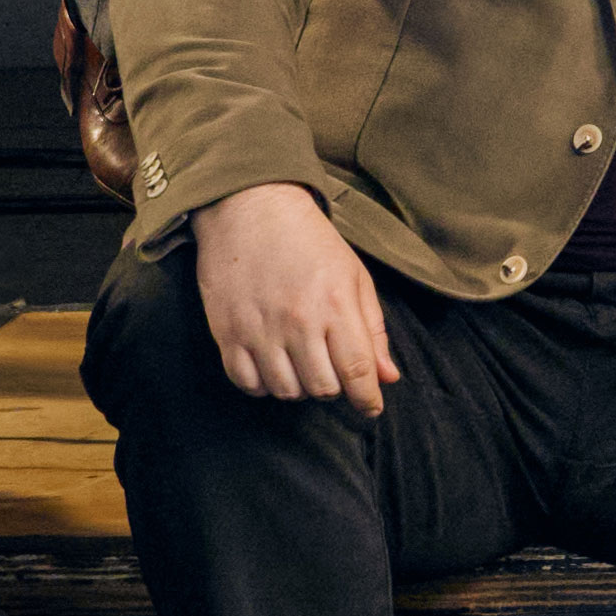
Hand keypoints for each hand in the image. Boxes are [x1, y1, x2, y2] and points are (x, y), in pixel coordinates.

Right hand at [197, 181, 399, 404]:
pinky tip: (271, 367)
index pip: (358, 371)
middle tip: (330, 370)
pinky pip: (247, 383)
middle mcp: (299, 322)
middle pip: (322, 387)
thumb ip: (372, 329)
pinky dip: (263, 385)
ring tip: (300, 364)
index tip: (371, 408)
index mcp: (336, 305)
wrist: (249, 207)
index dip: (368, 399)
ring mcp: (259, 329)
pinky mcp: (227, 332)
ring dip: (298, 386)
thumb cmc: (309, 240)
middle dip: (333, 387)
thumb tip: (388, 377)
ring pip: (285, 390)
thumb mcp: (354, 275)